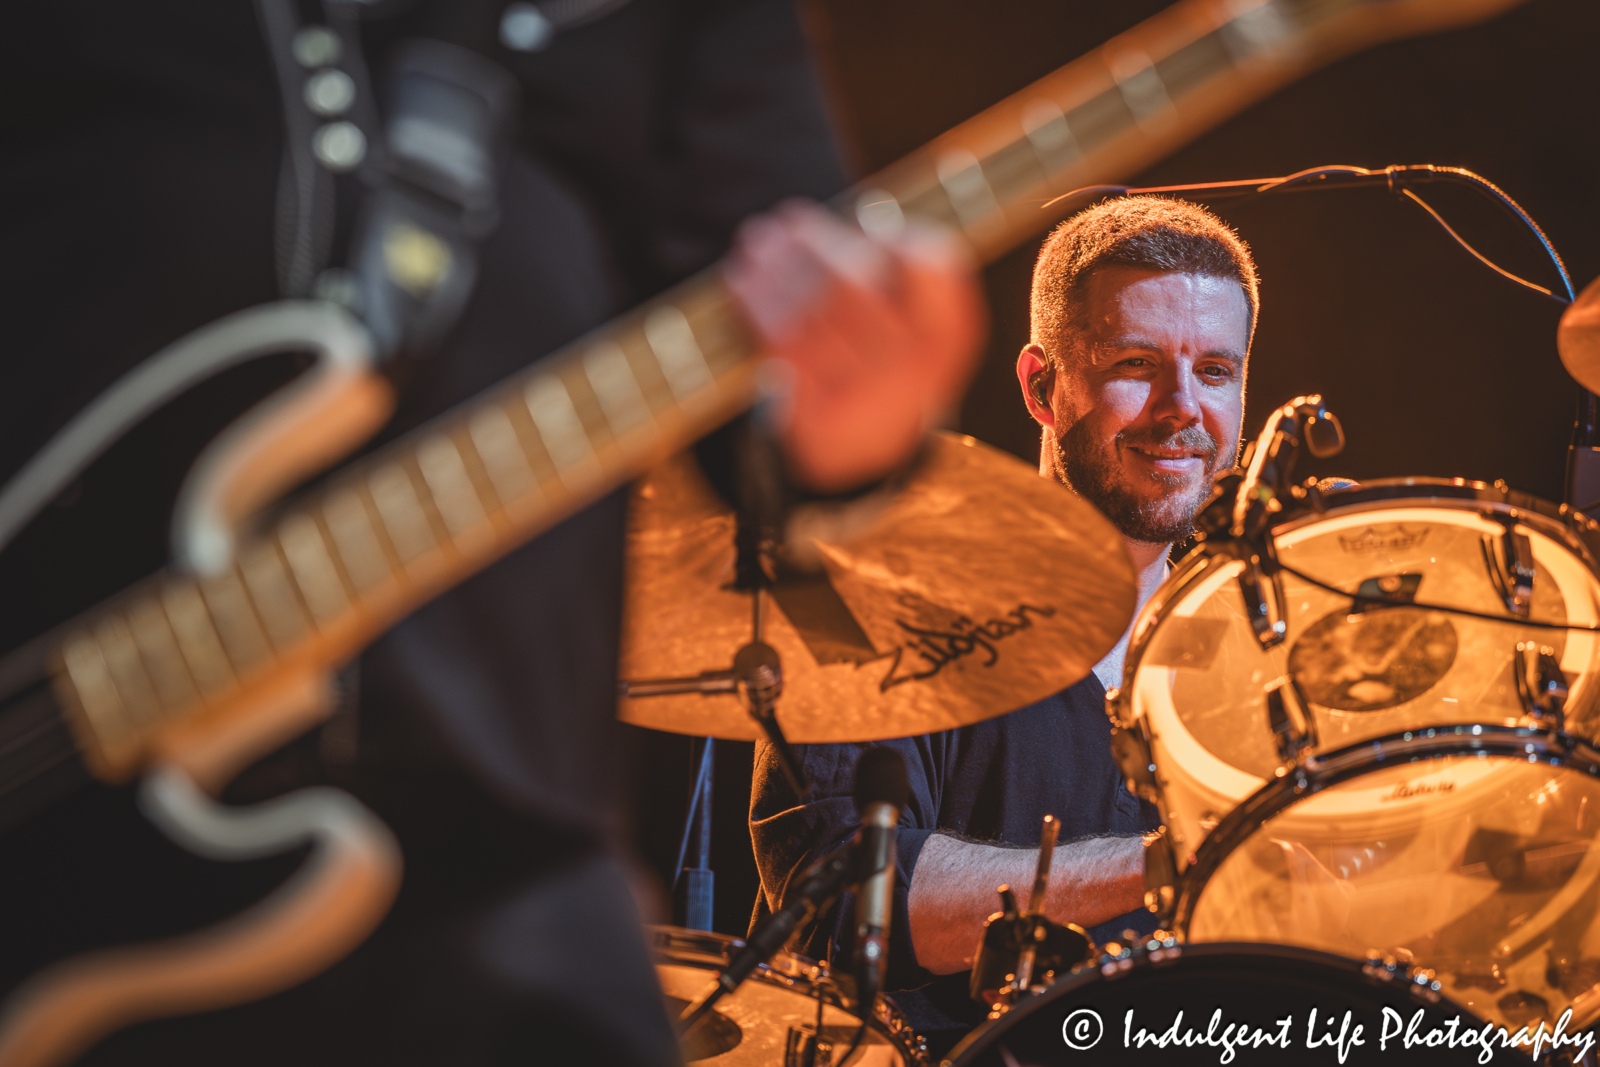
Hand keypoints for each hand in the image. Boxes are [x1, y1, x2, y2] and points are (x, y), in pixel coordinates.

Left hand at [724, 199, 984, 493]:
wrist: (872, 439)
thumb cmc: (891, 349)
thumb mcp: (922, 312)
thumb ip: (910, 262)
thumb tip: (870, 221)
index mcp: (946, 333)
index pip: (929, 268)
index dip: (896, 241)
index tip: (864, 222)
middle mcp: (911, 369)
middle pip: (850, 289)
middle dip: (811, 247)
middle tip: (784, 223)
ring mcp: (863, 397)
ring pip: (807, 316)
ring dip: (773, 271)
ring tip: (756, 244)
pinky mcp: (817, 417)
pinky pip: (779, 348)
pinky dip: (754, 306)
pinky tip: (741, 282)